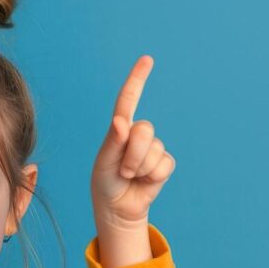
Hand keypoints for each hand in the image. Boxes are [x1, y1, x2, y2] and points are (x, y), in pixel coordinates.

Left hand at [91, 55, 176, 228]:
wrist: (118, 207)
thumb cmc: (106, 182)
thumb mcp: (104, 163)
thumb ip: (114, 142)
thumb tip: (121, 121)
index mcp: (119, 129)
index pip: (128, 99)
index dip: (138, 78)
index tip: (147, 59)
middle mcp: (137, 134)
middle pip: (144, 130)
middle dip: (132, 154)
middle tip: (122, 171)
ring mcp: (152, 147)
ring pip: (153, 150)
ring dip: (139, 168)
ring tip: (130, 177)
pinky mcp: (164, 163)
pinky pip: (163, 165)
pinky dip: (152, 177)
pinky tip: (144, 181)